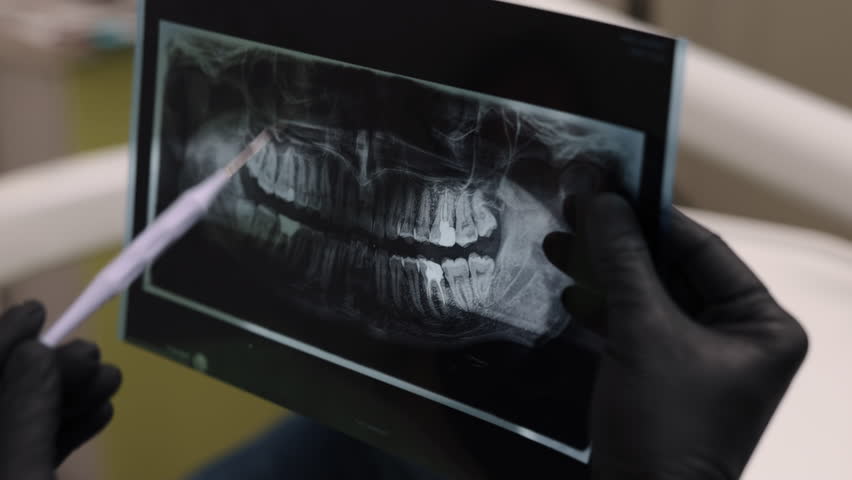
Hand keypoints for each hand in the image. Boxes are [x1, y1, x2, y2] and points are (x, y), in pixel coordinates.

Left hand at [0, 301, 120, 479]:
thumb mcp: (22, 476)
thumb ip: (25, 414)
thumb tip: (36, 353)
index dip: (6, 335)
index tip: (37, 311)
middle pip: (11, 387)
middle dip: (54, 366)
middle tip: (89, 356)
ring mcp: (5, 464)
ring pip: (31, 414)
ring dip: (74, 394)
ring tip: (108, 384)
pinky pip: (44, 443)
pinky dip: (74, 425)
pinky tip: (100, 413)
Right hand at [543, 194, 807, 479]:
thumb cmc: (664, 429)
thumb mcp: (642, 331)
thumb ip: (623, 261)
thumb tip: (603, 201)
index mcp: (763, 327)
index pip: (704, 250)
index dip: (653, 218)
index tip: (610, 189)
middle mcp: (740, 340)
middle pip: (674, 272)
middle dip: (620, 247)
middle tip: (577, 212)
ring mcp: (703, 361)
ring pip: (650, 298)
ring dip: (605, 276)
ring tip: (561, 246)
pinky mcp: (668, 378)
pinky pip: (639, 328)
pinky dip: (606, 311)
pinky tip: (572, 294)